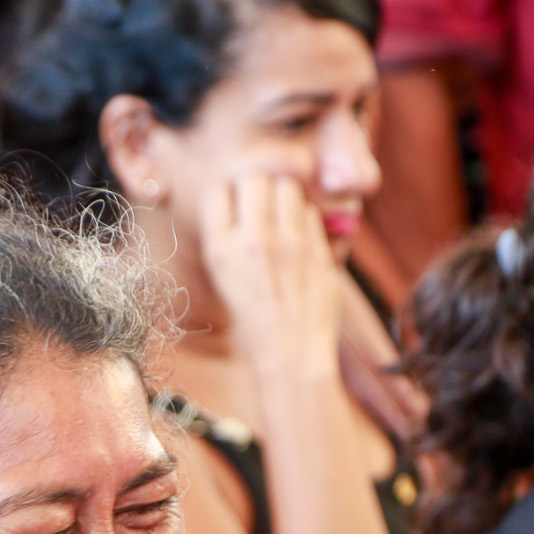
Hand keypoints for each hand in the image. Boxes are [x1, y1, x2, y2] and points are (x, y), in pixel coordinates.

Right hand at [198, 174, 340, 379]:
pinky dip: (305, 219)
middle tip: (263, 209)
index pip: (216, 190)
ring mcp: (287, 243)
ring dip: (285, 197)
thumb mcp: (224, 280)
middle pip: (254, 178)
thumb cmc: (254, 323)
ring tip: (284, 219)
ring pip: (286, 186)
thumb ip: (230, 239)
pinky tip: (301, 240)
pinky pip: (310, 211)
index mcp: (220, 250)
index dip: (226, 196)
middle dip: (258, 188)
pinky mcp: (316, 248)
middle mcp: (251, 240)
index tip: (234, 211)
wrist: (290, 355)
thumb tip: (241, 204)